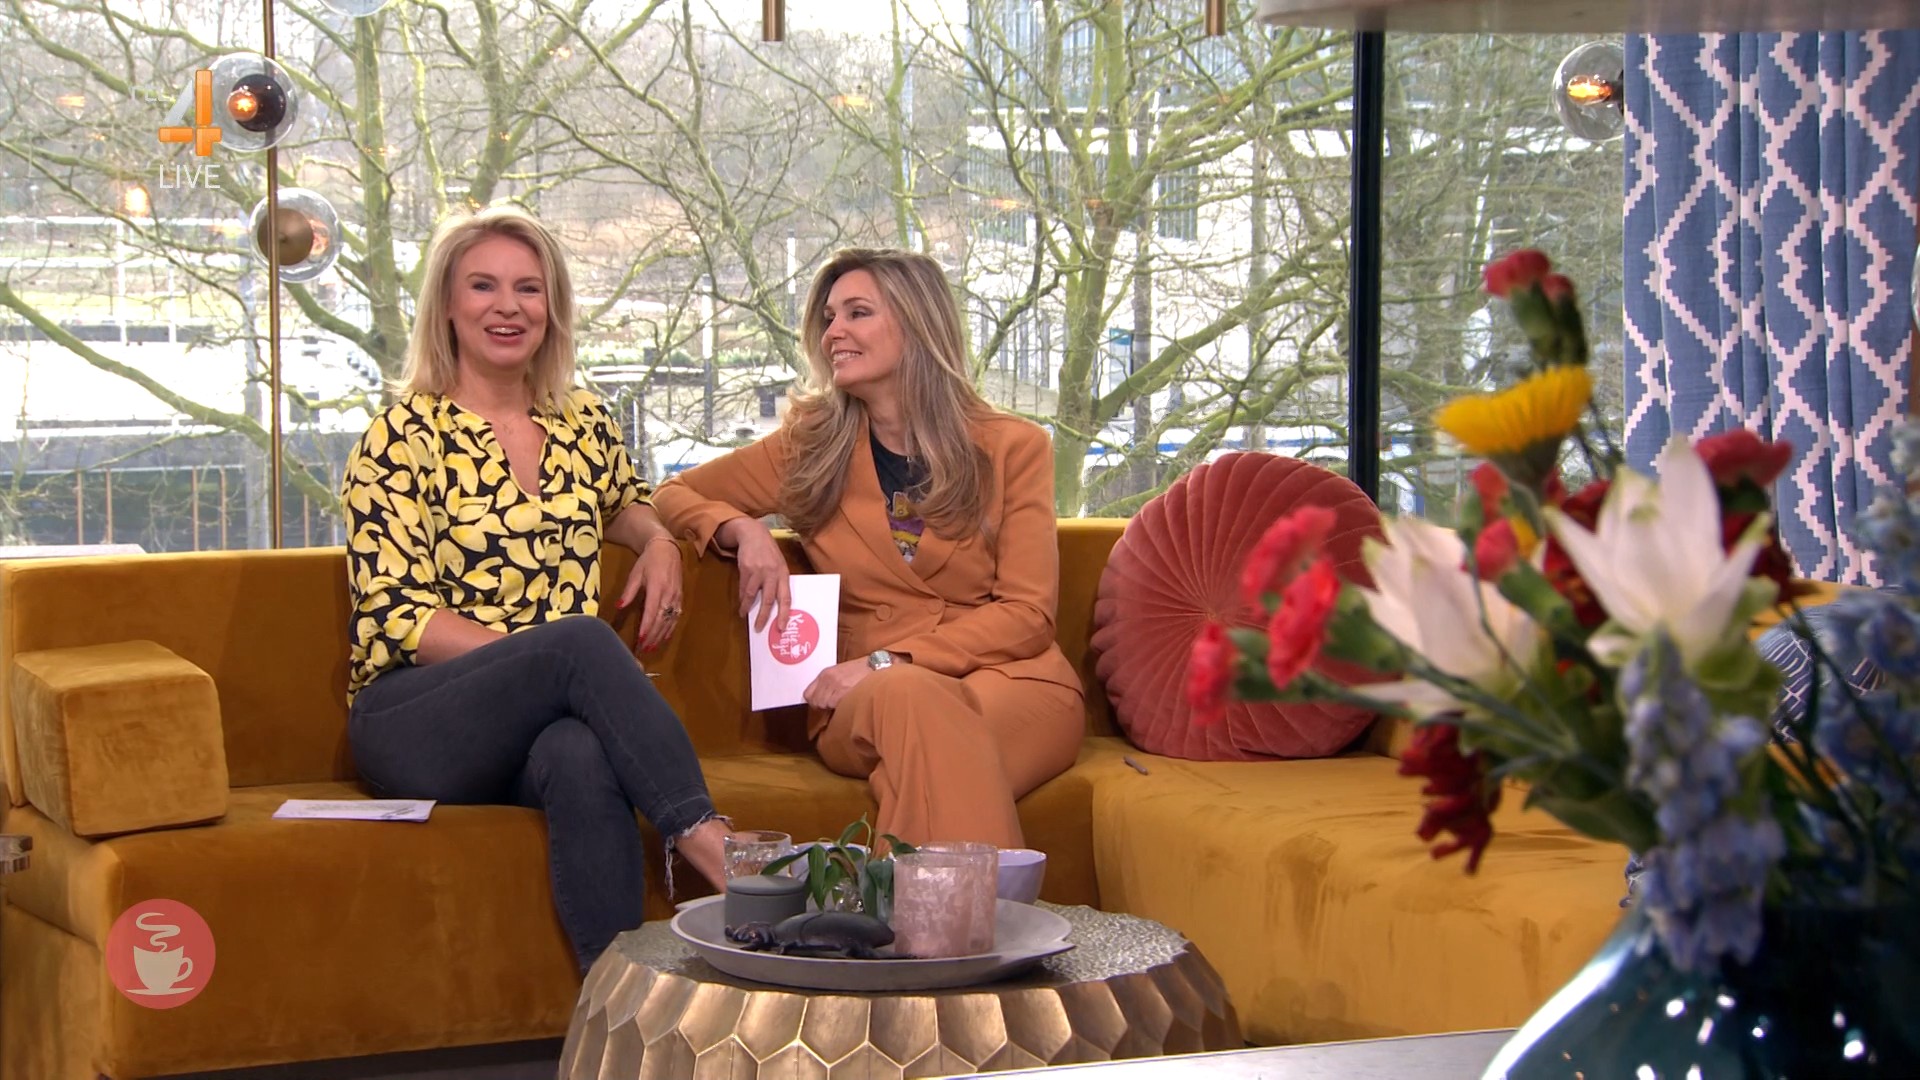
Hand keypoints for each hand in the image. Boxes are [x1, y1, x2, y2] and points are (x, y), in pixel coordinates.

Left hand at [620, 538, 683, 651]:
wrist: (667, 549)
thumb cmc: (648, 561)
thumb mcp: (635, 574)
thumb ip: (628, 592)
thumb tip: (618, 607)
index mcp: (657, 587)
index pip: (652, 610)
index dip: (647, 626)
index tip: (640, 639)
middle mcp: (669, 594)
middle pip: (661, 619)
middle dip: (652, 635)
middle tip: (643, 649)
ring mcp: (676, 597)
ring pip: (669, 621)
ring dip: (660, 635)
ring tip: (651, 648)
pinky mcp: (680, 599)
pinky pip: (676, 617)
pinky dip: (670, 629)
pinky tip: (664, 638)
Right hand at [721, 516, 789, 632]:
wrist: (753, 534)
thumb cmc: (769, 552)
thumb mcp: (779, 564)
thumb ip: (778, 581)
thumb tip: (775, 604)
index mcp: (784, 574)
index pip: (786, 598)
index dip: (784, 614)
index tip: (781, 627)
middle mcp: (773, 574)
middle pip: (769, 600)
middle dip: (763, 616)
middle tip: (758, 628)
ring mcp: (759, 571)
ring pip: (753, 595)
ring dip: (747, 608)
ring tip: (744, 615)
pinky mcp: (746, 568)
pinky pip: (744, 587)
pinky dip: (742, 597)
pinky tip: (741, 603)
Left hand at [803, 659, 874, 710]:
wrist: (877, 666)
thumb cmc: (863, 670)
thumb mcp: (842, 673)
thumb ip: (830, 683)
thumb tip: (822, 698)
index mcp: (825, 673)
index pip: (807, 693)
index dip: (814, 701)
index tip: (821, 704)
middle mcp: (827, 678)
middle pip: (815, 701)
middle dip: (823, 706)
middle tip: (834, 705)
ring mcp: (834, 685)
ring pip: (823, 704)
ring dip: (831, 707)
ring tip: (842, 703)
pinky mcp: (842, 692)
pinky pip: (832, 705)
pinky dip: (838, 707)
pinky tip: (847, 703)